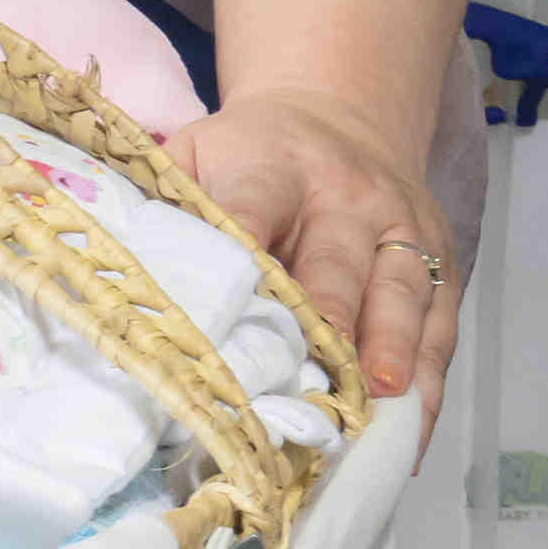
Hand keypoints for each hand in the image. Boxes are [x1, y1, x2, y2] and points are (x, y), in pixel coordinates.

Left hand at [173, 81, 460, 415]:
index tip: (227, 313)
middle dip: (330, 318)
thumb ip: (162, 201)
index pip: (254, 210)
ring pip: (402, 294)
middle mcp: (348, 196)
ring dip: (392, 351)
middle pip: (339, 260)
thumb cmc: (245, 157)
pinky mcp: (440, 264)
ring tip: (376, 401)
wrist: (334, 120)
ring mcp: (401, 230)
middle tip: (315, 374)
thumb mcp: (194, 153)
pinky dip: (426, 380)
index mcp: (272, 164)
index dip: (245, 259)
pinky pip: (439, 325)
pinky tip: (406, 428)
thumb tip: (107, 263)